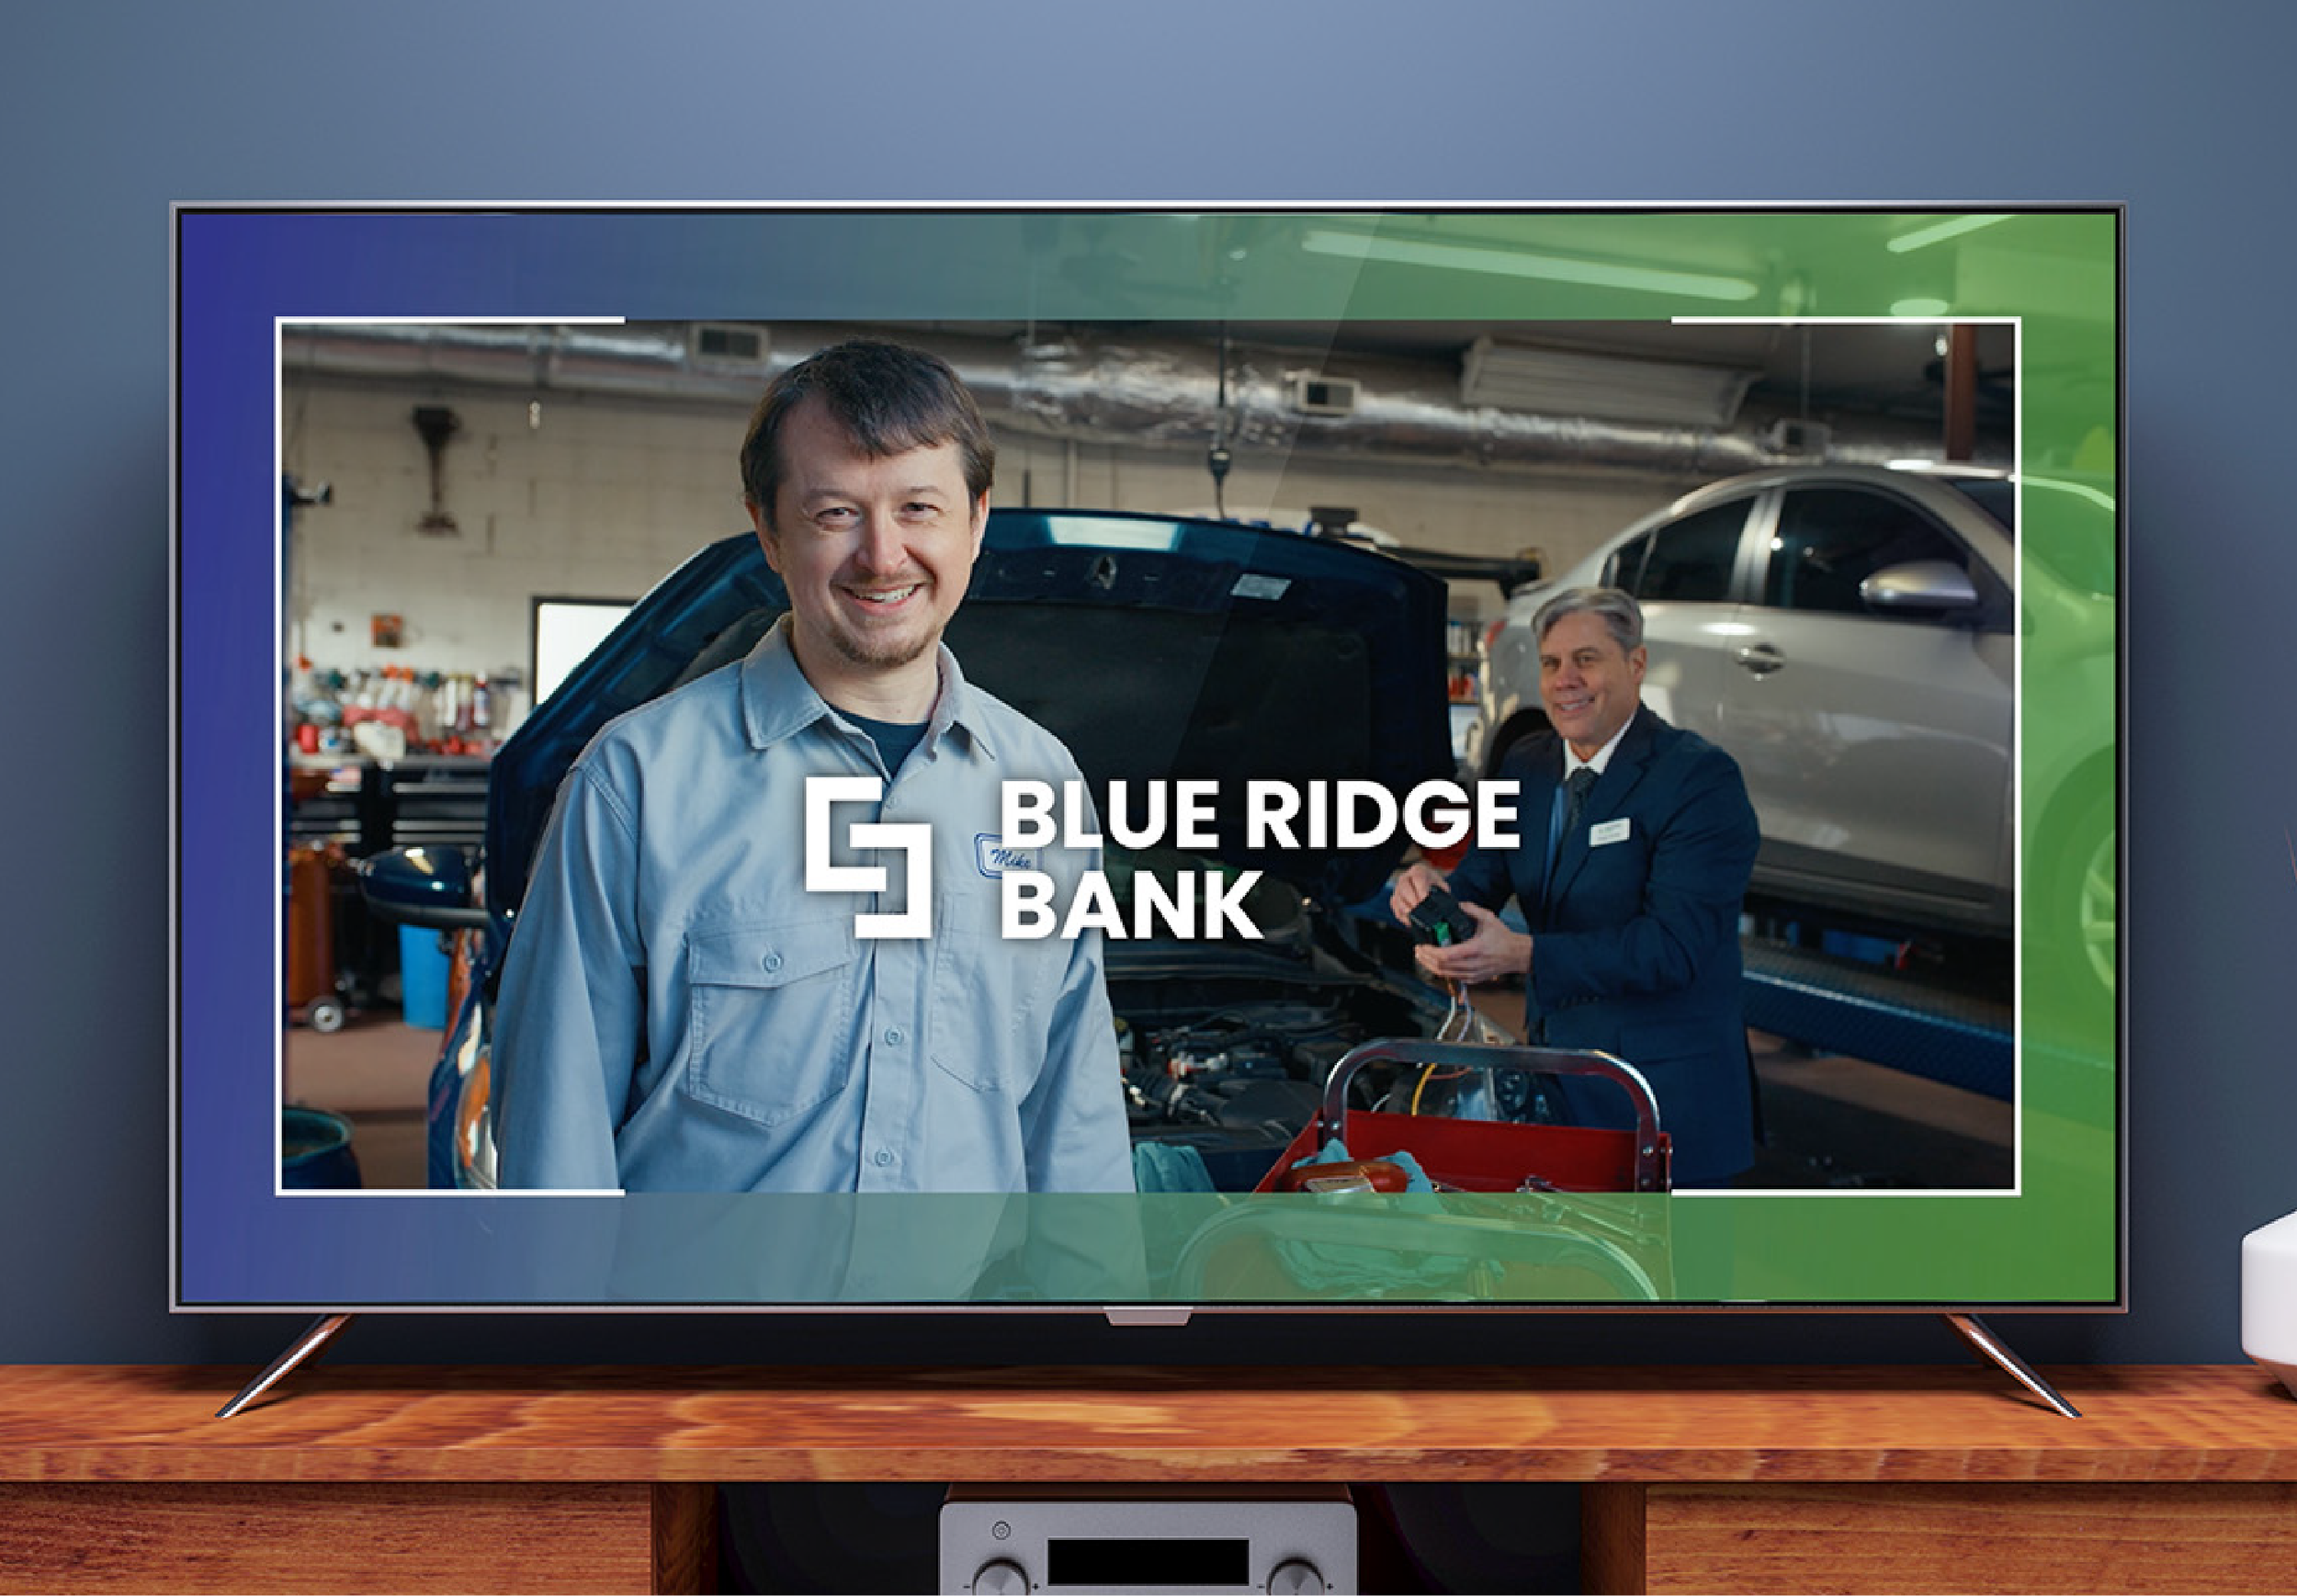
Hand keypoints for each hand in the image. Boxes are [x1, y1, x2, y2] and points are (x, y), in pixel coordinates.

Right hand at [1389, 862, 1444, 927]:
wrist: (1427, 887)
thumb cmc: (1435, 887)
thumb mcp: (1443, 887)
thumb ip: (1446, 894)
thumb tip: (1459, 906)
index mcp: (1418, 871)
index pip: (1417, 877)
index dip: (1421, 888)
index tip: (1425, 899)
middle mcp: (1406, 878)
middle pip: (1404, 887)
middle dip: (1412, 900)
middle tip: (1419, 909)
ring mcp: (1398, 888)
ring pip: (1398, 898)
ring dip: (1406, 908)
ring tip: (1414, 917)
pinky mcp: (1395, 899)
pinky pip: (1395, 907)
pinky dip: (1401, 915)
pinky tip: (1409, 921)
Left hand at [1414, 902, 1531, 985]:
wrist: (1517, 955)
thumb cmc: (1503, 937)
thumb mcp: (1488, 918)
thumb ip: (1471, 909)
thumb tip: (1456, 904)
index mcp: (1474, 949)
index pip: (1445, 956)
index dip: (1429, 952)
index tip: (1421, 945)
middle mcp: (1472, 965)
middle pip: (1441, 967)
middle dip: (1425, 959)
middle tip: (1418, 950)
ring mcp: (1472, 974)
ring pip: (1445, 974)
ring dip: (1430, 966)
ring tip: (1423, 956)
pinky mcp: (1473, 980)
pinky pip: (1453, 977)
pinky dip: (1441, 971)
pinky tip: (1436, 963)